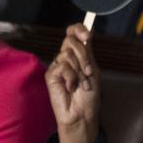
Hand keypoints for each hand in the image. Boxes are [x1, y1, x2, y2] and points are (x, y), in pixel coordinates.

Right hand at [45, 23, 101, 142]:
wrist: (82, 113)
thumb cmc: (89, 95)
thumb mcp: (92, 69)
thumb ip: (87, 50)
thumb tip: (88, 30)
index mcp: (77, 54)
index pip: (73, 32)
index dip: (78, 29)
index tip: (87, 36)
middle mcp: (66, 58)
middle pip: (71, 41)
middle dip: (83, 56)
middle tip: (88, 73)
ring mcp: (57, 66)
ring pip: (67, 54)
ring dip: (79, 71)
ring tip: (82, 85)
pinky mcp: (50, 75)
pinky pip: (62, 67)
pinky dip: (71, 77)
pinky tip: (71, 88)